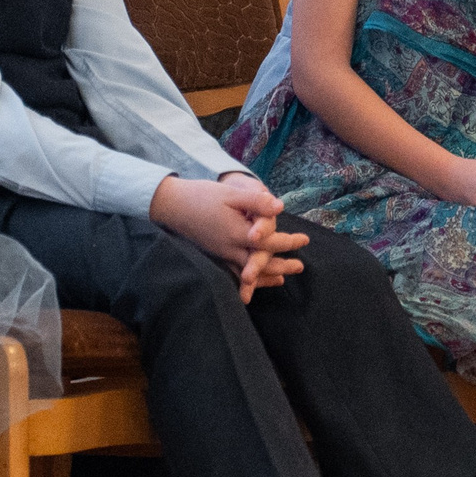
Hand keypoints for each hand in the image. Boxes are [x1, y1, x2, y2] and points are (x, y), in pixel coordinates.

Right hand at [152, 174, 310, 299]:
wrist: (171, 205)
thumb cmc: (202, 196)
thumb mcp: (231, 194)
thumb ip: (256, 201)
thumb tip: (280, 207)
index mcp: (237, 233)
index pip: (268, 242)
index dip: (288, 242)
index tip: (304, 240)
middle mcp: (229, 248)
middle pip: (261, 262)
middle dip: (282, 265)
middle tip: (300, 267)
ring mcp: (220, 254)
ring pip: (247, 271)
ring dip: (266, 276)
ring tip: (283, 278)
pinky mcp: (213, 255)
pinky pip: (233, 272)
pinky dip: (245, 278)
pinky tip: (251, 282)